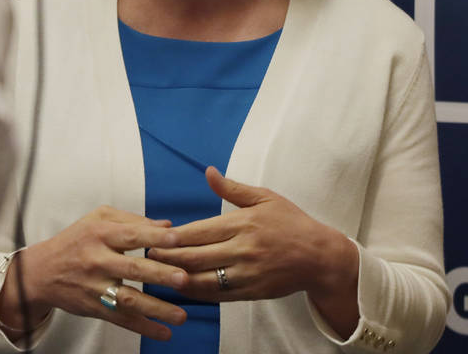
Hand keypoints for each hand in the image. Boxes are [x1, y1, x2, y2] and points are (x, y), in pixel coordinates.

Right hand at [0, 206, 188, 342]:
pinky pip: (121, 319)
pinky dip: (143, 328)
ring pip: (128, 298)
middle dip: (159, 274)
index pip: (130, 234)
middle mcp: (97, 260)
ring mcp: (95, 286)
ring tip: (181, 316)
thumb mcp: (97, 219)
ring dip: (156, 308)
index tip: (176, 240)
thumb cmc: (75, 241)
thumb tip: (167, 226)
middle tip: (183, 279)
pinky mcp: (95, 307)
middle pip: (131, 268)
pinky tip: (164, 333)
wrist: (42, 272)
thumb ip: (131, 220)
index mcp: (100, 234)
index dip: (153, 237)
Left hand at [147, 167, 358, 337]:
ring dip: (177, 278)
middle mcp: (243, 250)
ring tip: (157, 273)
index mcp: (243, 223)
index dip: (174, 237)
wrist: (320, 257)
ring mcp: (247, 274)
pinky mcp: (251, 293)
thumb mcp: (265, 198)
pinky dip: (197, 293)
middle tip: (146, 255)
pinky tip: (182, 288)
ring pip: (204, 280)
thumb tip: (208, 172)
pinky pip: (218, 296)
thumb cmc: (291, 223)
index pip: (199, 232)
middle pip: (196, 257)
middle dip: (168, 258)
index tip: (155, 236)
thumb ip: (233, 189)